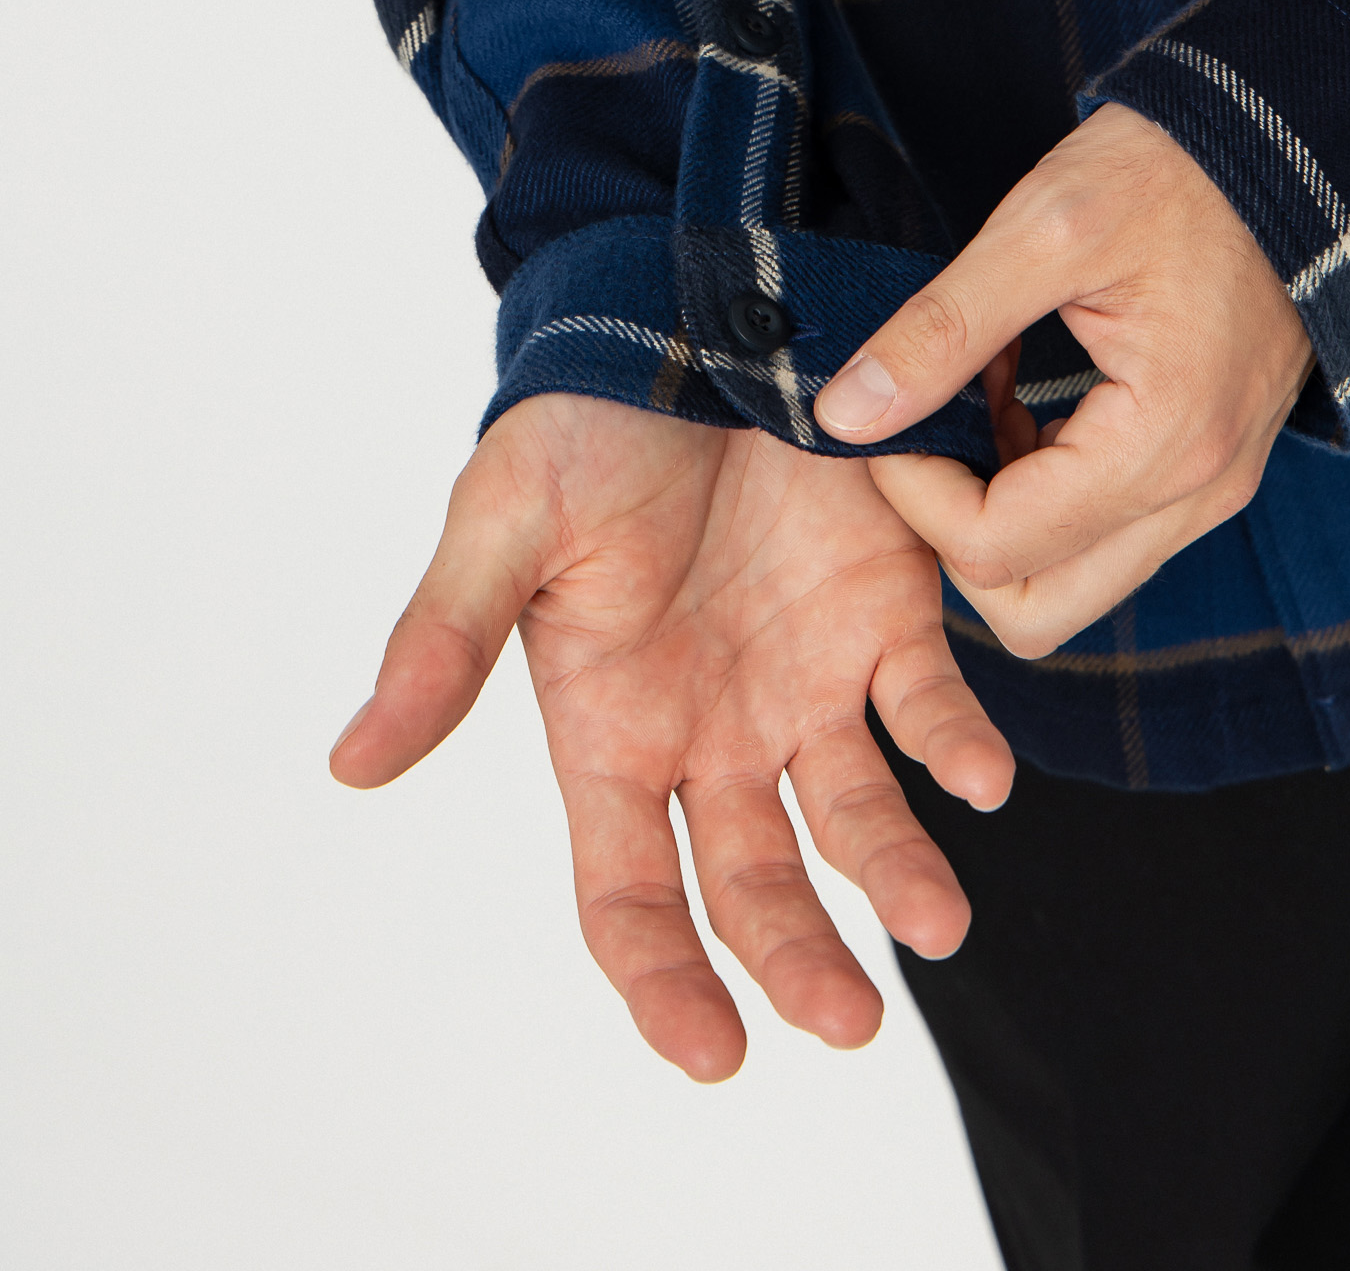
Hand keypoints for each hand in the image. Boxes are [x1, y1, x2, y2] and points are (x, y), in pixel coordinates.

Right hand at [329, 393, 1012, 1081]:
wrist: (689, 309)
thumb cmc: (582, 420)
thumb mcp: (505, 521)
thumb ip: (446, 642)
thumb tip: (352, 763)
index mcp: (612, 729)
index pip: (630, 895)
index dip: (665, 983)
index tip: (714, 1053)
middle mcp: (715, 728)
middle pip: (755, 883)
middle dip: (796, 959)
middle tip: (849, 1016)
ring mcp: (807, 676)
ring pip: (857, 815)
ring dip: (898, 874)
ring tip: (937, 921)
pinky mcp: (888, 610)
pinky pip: (931, 701)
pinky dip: (960, 743)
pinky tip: (983, 774)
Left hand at [814, 104, 1314, 657]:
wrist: (1289, 147)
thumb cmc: (1172, 173)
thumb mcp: (1042, 231)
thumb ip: (939, 331)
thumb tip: (844, 414)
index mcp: (1165, 441)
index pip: (997, 547)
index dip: (916, 493)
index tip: (893, 410)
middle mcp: (1199, 492)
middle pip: (1036, 608)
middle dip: (955, 533)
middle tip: (932, 427)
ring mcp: (1211, 491)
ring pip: (1071, 582)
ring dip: (1000, 514)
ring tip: (983, 395)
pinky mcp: (1207, 470)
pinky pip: (1106, 537)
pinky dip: (1043, 492)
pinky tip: (1022, 397)